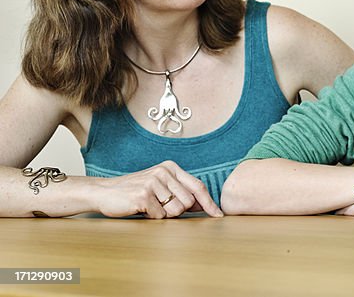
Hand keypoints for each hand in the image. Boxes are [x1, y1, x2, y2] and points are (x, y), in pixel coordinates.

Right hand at [89, 160, 221, 218]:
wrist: (103, 192)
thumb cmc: (134, 191)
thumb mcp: (160, 185)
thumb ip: (180, 191)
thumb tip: (204, 205)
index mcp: (171, 167)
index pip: (198, 186)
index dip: (209, 202)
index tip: (219, 215)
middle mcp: (164, 172)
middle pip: (188, 202)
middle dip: (178, 211)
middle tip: (160, 207)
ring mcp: (153, 182)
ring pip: (176, 210)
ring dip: (164, 215)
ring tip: (150, 207)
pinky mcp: (143, 196)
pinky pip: (159, 216)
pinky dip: (152, 218)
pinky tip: (141, 209)